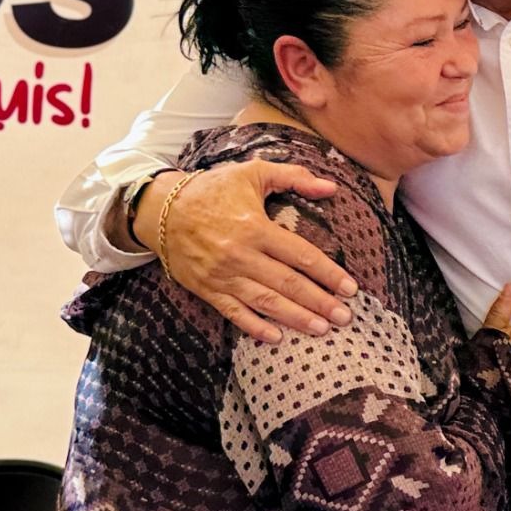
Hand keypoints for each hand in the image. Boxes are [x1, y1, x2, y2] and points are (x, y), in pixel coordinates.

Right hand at [133, 162, 355, 342]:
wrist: (160, 209)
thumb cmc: (213, 189)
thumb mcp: (252, 172)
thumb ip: (294, 176)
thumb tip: (330, 187)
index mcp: (255, 227)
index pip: (301, 255)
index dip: (328, 273)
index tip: (350, 288)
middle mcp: (240, 255)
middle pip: (288, 284)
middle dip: (319, 302)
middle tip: (345, 317)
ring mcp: (222, 275)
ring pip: (265, 302)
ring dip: (296, 318)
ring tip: (322, 329)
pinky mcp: (206, 289)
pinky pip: (234, 312)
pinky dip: (255, 327)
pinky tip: (277, 337)